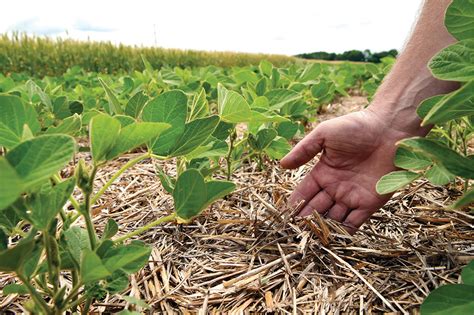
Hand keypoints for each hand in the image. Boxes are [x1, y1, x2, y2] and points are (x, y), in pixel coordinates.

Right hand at [280, 109, 414, 232]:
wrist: (390, 129)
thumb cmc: (356, 127)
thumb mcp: (324, 134)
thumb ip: (304, 150)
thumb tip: (282, 165)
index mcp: (323, 173)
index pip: (304, 193)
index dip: (295, 204)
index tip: (285, 217)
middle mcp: (335, 188)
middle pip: (317, 209)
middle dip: (306, 220)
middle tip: (296, 233)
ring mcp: (352, 197)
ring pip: (333, 218)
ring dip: (323, 229)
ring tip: (311, 240)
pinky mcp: (370, 204)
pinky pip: (354, 222)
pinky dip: (344, 232)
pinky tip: (333, 240)